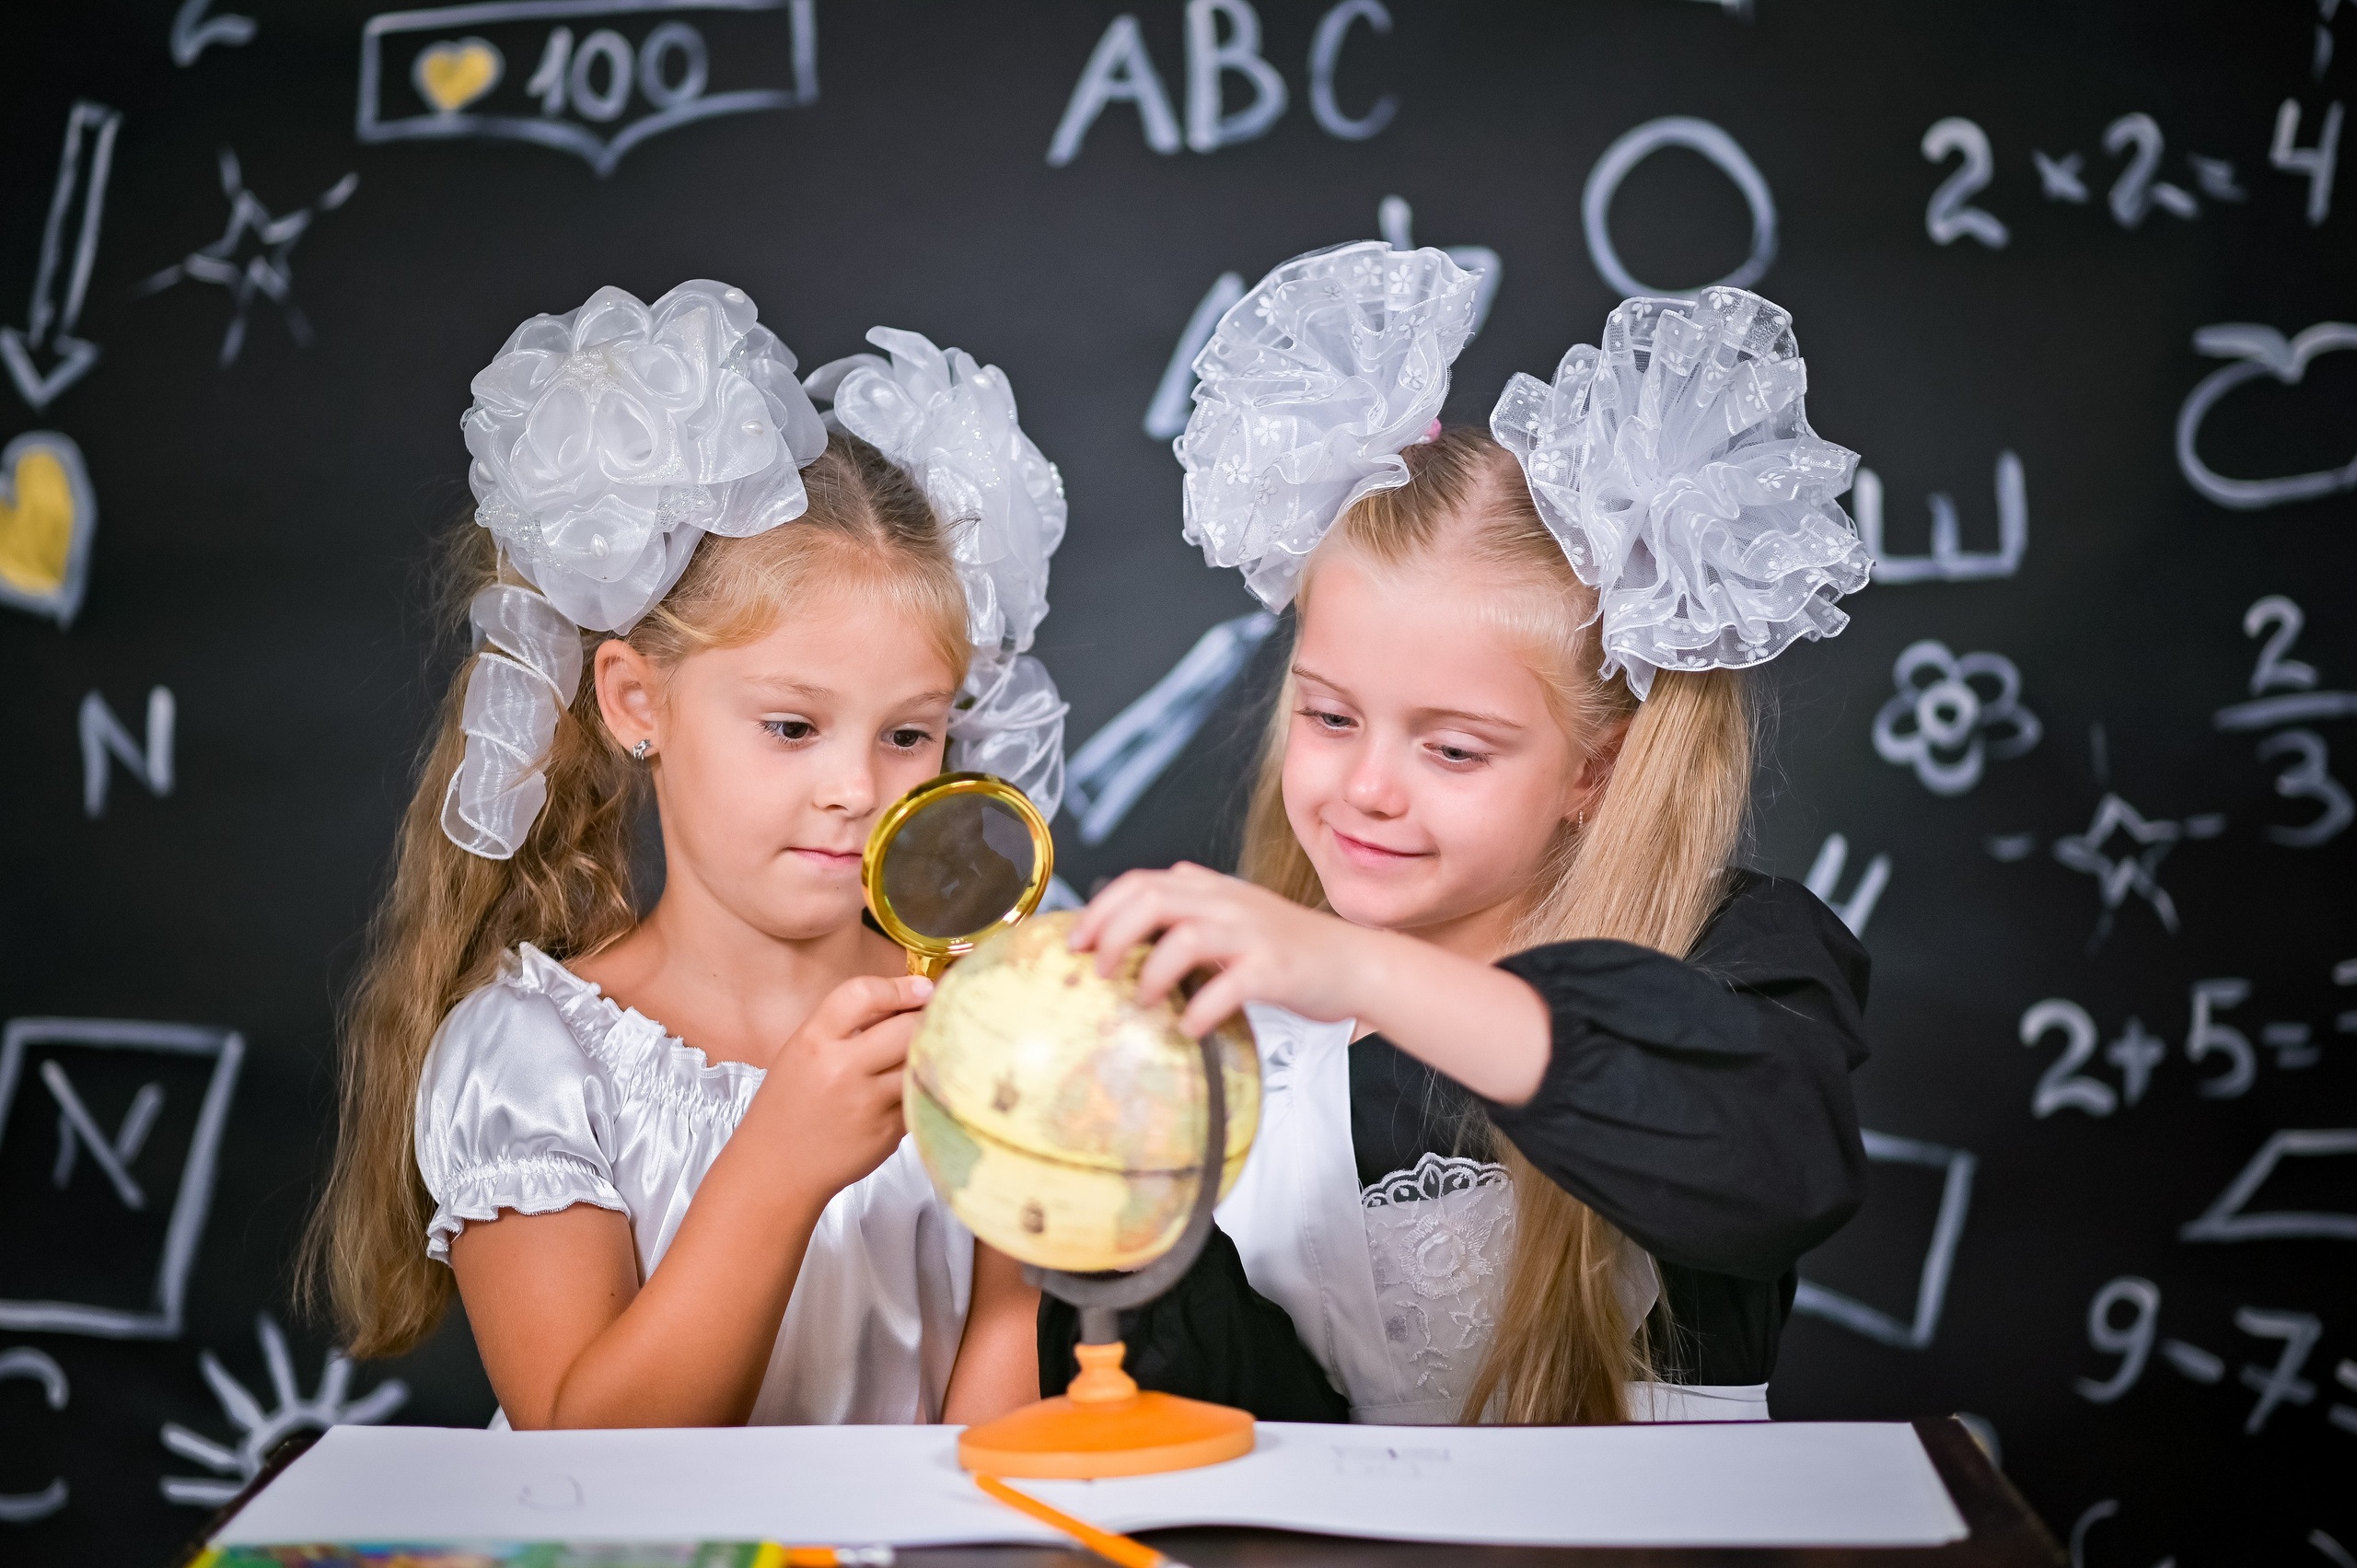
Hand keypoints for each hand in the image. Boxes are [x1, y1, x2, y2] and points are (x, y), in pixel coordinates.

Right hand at [752, 973, 929, 1199]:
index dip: (899, 987)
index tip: (920, 988)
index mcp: (814, 1041)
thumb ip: (847, 1025)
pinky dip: (920, 1087)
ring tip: (932, 1049)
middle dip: (925, 1019)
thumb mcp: (804, 1052)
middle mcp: (841, 1069)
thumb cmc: (791, 1105)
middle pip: (906, 1027)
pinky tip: (912, 1086)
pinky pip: (918, 1095)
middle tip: (935, 1017)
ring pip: (920, 1062)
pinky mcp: (888, 1131)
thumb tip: (905, 1000)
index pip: (863, 994)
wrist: (776, 1168)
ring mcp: (867, 1102)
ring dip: (930, 1053)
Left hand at [1067, 862, 1386, 1036]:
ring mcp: (1252, 933)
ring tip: (1141, 999)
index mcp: (1212, 889)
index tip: (1075, 942)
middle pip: (1152, 899)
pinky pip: (1226, 986)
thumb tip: (1135, 914)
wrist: (1355, 962)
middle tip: (1095, 969)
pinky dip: (1199, 1010)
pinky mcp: (1273, 969)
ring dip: (1150, 971)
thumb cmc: (1291, 948)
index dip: (1100, 909)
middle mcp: (1227, 902)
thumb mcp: (1236, 915)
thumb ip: (1191, 908)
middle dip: (1112, 934)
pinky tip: (1189, 1027)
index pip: (1140, 882)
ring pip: (1184, 937)